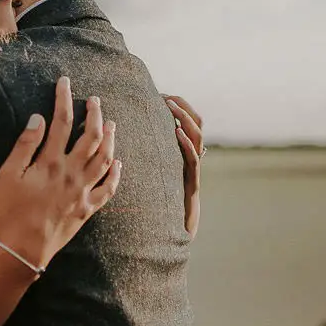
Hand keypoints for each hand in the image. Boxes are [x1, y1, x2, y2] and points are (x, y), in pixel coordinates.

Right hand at [0, 76, 121, 272]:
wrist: (24, 248)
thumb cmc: (11, 210)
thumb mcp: (8, 174)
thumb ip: (24, 145)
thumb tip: (38, 119)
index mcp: (51, 162)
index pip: (61, 121)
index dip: (64, 99)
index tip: (65, 83)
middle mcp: (72, 173)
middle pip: (91, 136)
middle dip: (95, 114)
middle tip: (95, 100)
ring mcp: (83, 191)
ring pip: (105, 158)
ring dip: (110, 138)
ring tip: (111, 124)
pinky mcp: (88, 208)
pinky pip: (109, 188)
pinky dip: (116, 173)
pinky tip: (118, 162)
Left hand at [163, 95, 202, 238]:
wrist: (175, 230)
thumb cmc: (161, 202)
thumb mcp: (154, 172)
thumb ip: (149, 155)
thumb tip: (126, 139)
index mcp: (184, 153)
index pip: (190, 121)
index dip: (180, 106)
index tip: (162, 95)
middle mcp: (193, 158)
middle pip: (198, 124)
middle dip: (184, 107)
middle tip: (167, 97)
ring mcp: (194, 169)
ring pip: (198, 137)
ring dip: (185, 119)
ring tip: (171, 107)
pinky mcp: (192, 183)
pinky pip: (193, 160)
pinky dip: (187, 144)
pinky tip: (177, 132)